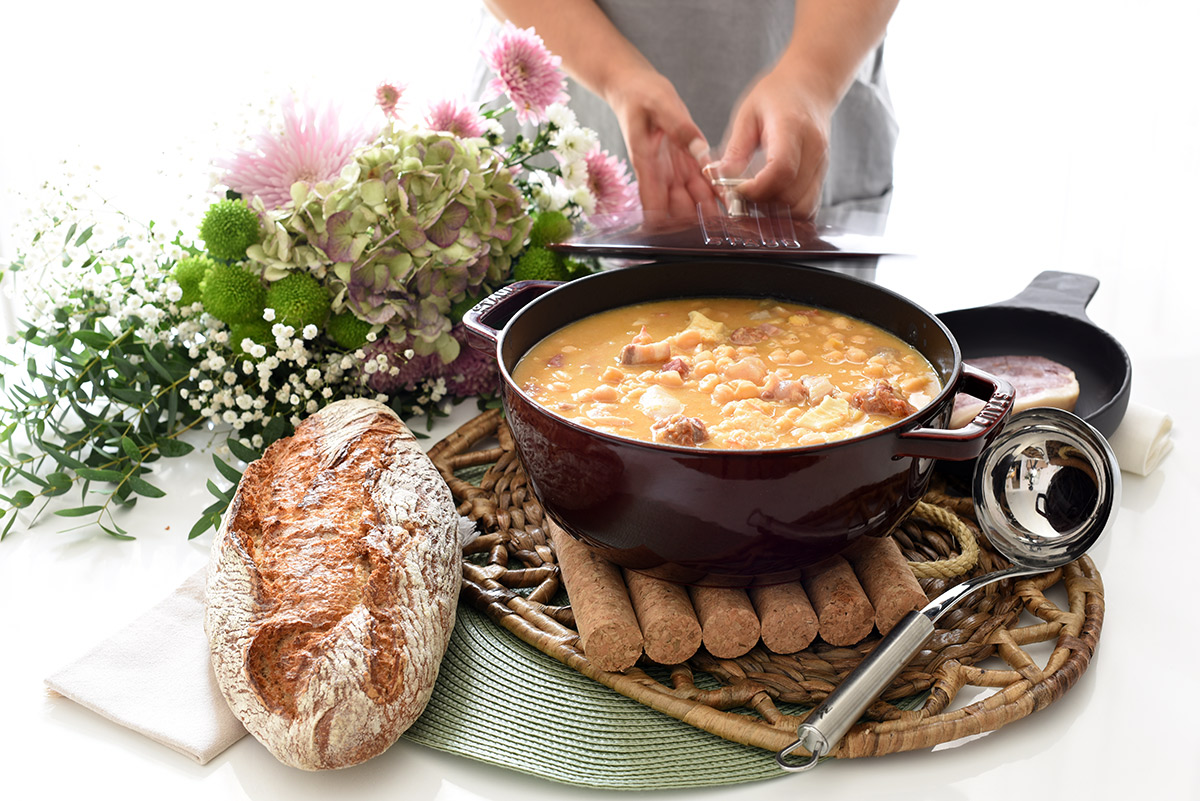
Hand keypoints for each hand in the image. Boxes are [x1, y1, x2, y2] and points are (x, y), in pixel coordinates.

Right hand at [606, 70, 718, 220]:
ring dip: (709, 213)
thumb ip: (680, 127)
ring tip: (733, 221)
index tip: (688, 234)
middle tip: (722, 231)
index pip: (654, 207)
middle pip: (678, 211)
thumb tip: (700, 149)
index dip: (669, 225)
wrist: (634, 88)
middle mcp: (660, 174)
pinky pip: (702, 185)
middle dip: (696, 223)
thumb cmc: (639, 95)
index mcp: (647, 164)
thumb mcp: (660, 104)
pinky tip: (733, 201)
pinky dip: (716, 194)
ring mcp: (673, 171)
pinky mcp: (685, 163)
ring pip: (693, 202)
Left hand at [711, 67, 836, 219]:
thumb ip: (735, 149)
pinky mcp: (822, 176)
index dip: (757, 189)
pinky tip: (770, 200)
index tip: (736, 191)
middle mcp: (813, 149)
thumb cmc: (777, 94)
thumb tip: (717, 178)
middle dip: (761, 204)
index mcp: (792, 128)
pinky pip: (808, 207)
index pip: (781, 170)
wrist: (810, 86)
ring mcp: (822, 165)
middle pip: (791, 196)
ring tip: (755, 199)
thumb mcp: (748, 114)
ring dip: (775, 213)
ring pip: (802, 208)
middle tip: (740, 197)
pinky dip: (788, 212)